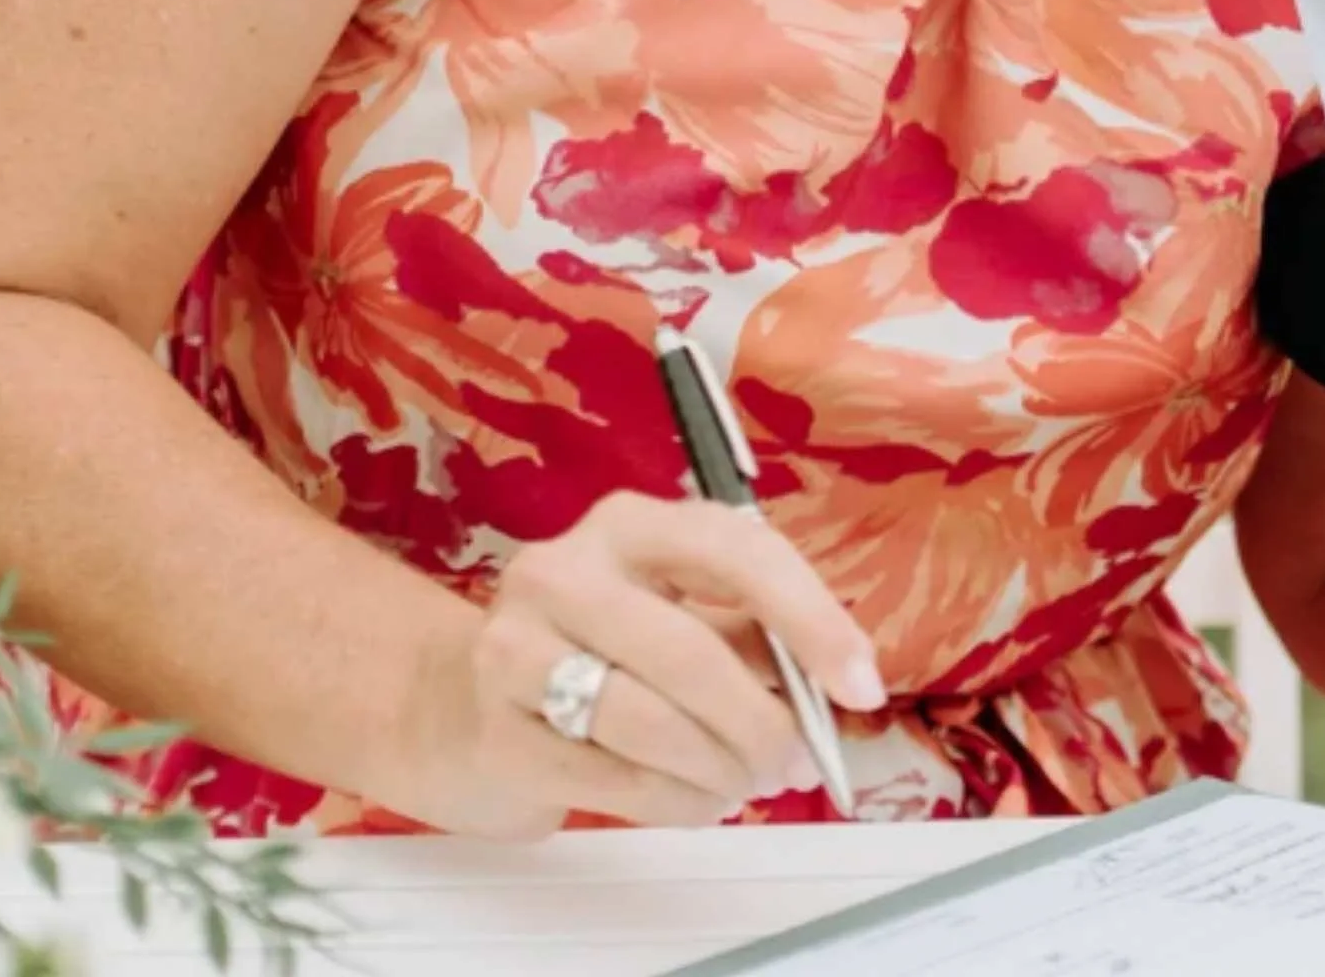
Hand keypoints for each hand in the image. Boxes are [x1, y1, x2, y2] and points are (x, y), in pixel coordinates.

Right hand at [388, 492, 884, 838]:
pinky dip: (675, 801)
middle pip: (689, 653)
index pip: (737, 554)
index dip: (811, 621)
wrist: (462, 699)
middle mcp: (564, 570)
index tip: (861, 685)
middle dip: (763, 723)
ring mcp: (514, 648)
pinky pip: (611, 781)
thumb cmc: (606, 649)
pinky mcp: (494, 730)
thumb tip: (843, 685)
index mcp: (632, 524)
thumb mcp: (684, 611)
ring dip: (720, 769)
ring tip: (747, 782)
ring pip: (649, 724)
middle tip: (797, 761)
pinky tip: (698, 799)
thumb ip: (757, 634)